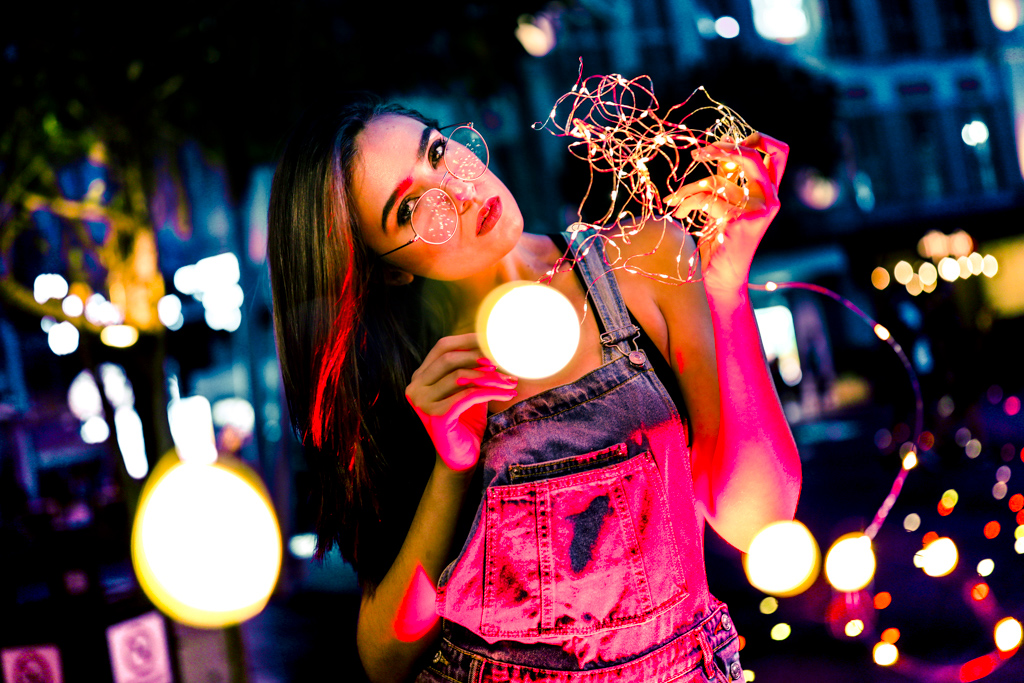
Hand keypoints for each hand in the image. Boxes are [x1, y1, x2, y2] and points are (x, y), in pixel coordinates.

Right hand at [405, 333, 517, 470]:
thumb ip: (472, 368)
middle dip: (481, 357)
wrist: (461, 458)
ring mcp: (422, 402)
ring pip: (460, 376)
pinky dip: (491, 392)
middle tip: (506, 362)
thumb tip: (494, 343)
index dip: (469, 340)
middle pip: (450, 358)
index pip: (443, 347)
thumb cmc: (466, 422)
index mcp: (420, 377)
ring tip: (511, 382)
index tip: (494, 342)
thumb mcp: (468, 389)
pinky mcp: (436, 416)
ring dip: (491, 377)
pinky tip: (507, 394)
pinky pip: (468, 396)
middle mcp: (415, 387)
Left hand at [665, 132, 788, 294]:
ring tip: (675, 201)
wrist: (720, 278)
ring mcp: (759, 210)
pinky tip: (679, 213)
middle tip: (697, 153)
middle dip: (721, 148)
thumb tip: (718, 145)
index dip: (755, 138)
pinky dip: (687, 202)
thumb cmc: (720, 240)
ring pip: (718, 180)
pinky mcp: (741, 221)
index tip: (725, 144)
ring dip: (689, 189)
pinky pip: (707, 198)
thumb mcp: (725, 202)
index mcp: (770, 192)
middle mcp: (771, 199)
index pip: (778, 152)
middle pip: (753, 154)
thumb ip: (727, 178)